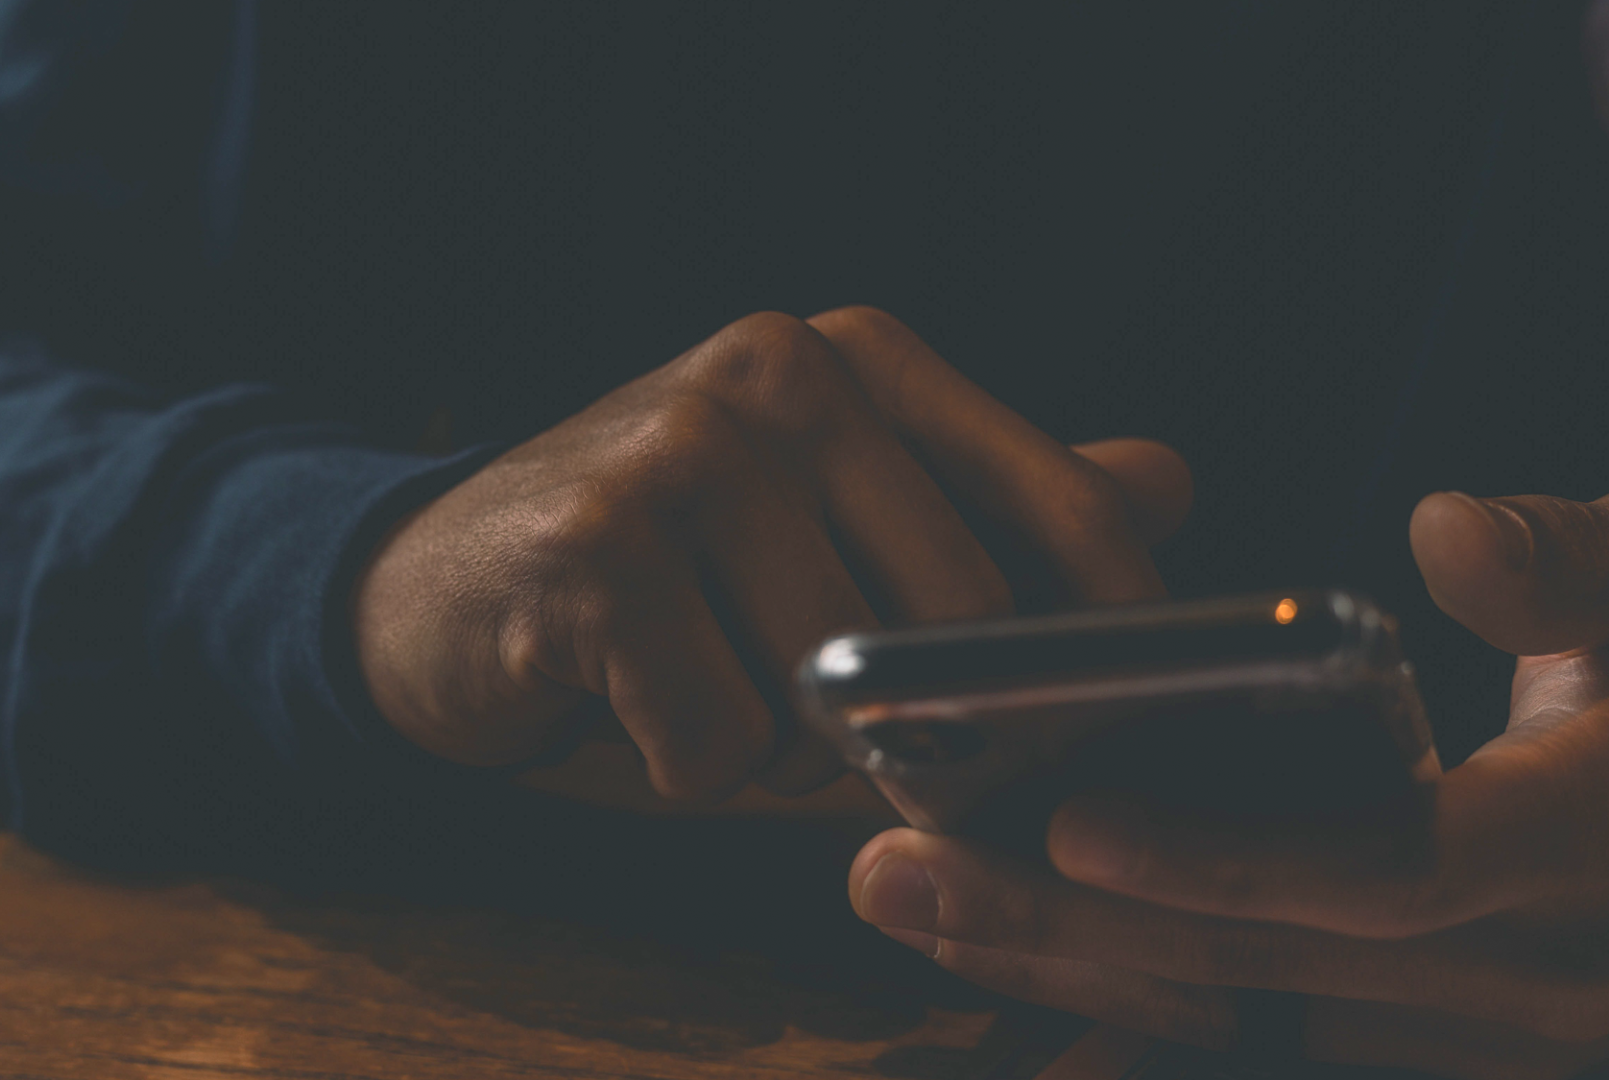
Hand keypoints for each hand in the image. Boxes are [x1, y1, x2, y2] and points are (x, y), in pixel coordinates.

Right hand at [356, 307, 1189, 800]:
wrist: (439, 591)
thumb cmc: (665, 573)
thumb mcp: (834, 522)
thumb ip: (990, 509)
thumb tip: (1169, 486)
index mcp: (862, 362)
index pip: (1069, 513)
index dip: (1108, 655)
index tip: (1100, 741)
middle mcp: (781, 376)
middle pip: (963, 625)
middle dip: (928, 735)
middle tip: (860, 761)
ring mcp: (684, 449)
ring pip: (834, 695)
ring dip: (787, 753)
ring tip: (713, 696)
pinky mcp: (596, 547)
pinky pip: (720, 740)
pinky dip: (690, 769)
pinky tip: (633, 708)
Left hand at [850, 483, 1608, 1078]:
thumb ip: (1575, 564)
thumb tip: (1444, 534)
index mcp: (1595, 843)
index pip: (1389, 866)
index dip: (1228, 856)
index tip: (1072, 814)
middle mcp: (1543, 979)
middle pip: (1273, 969)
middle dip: (1069, 925)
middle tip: (893, 868)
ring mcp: (1494, 1040)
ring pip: (1252, 1028)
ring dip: (1071, 977)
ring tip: (914, 909)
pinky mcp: (1446, 1052)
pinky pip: (1273, 1052)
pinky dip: (1139, 1028)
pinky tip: (1016, 983)